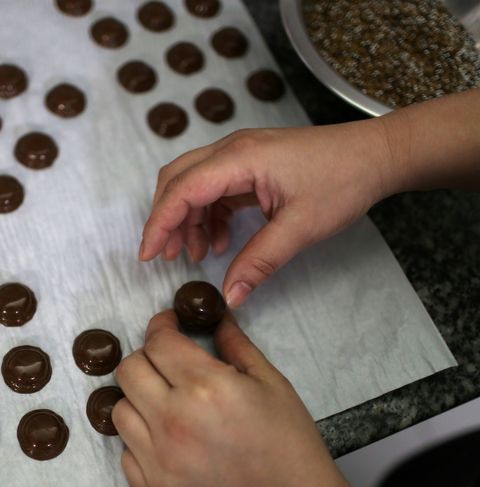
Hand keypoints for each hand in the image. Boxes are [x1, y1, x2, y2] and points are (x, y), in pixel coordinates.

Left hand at [112, 310, 385, 486]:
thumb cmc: (289, 444)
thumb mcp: (270, 382)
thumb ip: (235, 344)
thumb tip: (215, 315)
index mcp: (205, 387)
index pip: (158, 342)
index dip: (161, 326)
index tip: (167, 325)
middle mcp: (174, 420)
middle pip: (129, 370)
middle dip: (146, 357)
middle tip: (165, 362)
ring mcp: (159, 458)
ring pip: (119, 410)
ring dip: (137, 399)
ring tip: (163, 401)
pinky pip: (125, 452)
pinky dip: (139, 441)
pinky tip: (164, 438)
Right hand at [138, 120, 395, 307]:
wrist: (376, 155)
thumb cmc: (343, 181)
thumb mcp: (301, 227)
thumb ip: (260, 261)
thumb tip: (229, 296)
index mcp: (239, 159)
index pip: (182, 189)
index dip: (159, 223)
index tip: (148, 256)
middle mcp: (232, 150)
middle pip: (177, 180)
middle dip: (166, 219)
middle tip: (167, 257)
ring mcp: (240, 155)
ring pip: (193, 184)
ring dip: (189, 219)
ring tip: (200, 255)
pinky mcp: (250, 164)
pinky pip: (215, 188)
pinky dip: (210, 215)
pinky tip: (223, 241)